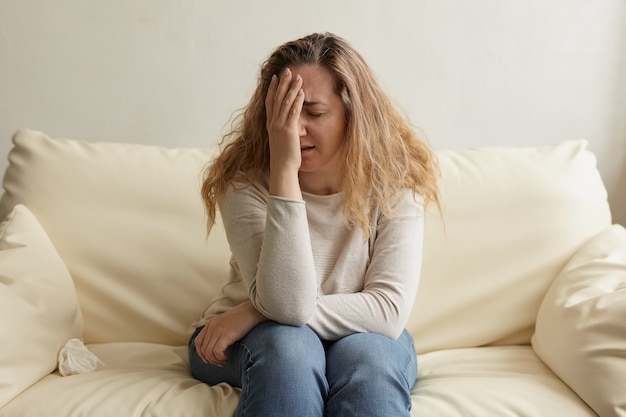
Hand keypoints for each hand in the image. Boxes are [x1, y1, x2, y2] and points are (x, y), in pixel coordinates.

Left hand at [194, 301, 265, 366]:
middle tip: (220, 363)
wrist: (252, 310)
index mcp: (211, 324)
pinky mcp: (226, 335)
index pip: (198, 342)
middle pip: (203, 350)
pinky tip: (227, 358)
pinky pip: (217, 352)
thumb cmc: (243, 318)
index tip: (208, 359)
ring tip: (224, 361)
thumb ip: (219, 329)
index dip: (201, 353)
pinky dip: (220, 358)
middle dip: (210, 360)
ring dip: (216, 361)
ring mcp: (218, 331)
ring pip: (209, 353)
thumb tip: (218, 343)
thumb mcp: (226, 322)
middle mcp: (212, 327)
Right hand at [265, 67, 304, 198]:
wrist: (282, 169)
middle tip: (287, 70)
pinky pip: (293, 112)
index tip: (276, 77)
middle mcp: (273, 123)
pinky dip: (297, 101)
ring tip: (297, 76)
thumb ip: (282, 131)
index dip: (273, 88)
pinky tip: (301, 92)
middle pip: (277, 98)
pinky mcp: (289, 130)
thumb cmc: (283, 158)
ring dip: (291, 88)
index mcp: (270, 125)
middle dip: (282, 83)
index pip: (270, 102)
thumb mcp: (280, 141)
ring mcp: (280, 126)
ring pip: (285, 102)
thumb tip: (286, 126)